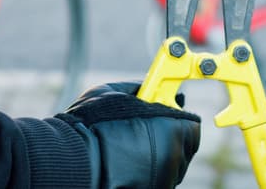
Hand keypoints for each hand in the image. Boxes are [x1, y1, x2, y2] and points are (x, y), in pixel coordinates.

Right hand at [56, 81, 200, 188]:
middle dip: (166, 135)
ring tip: (128, 145)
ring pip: (169, 163)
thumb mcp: (114, 92)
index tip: (161, 111)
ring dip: (156, 154)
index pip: (190, 124)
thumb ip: (137, 89)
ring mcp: (164, 179)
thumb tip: (148, 86)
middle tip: (142, 128)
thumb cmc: (92, 124)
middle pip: (181, 145)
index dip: (175, 117)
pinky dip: (147, 170)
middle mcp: (174, 158)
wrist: (75, 160)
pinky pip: (157, 177)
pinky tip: (126, 161)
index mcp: (172, 129)